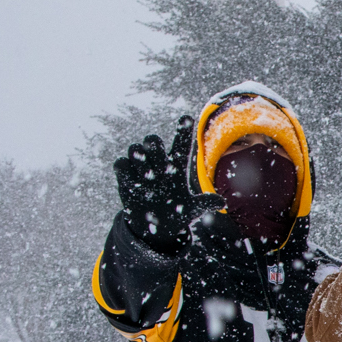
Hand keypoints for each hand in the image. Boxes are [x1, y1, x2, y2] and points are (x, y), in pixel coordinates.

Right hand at [114, 117, 196, 254]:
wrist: (154, 224)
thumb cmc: (176, 211)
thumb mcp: (191, 209)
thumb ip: (204, 203)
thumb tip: (220, 202)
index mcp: (176, 167)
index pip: (181, 146)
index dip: (183, 131)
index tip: (187, 117)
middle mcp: (158, 163)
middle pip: (152, 142)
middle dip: (153, 146)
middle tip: (156, 157)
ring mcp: (140, 168)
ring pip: (135, 149)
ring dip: (138, 157)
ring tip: (145, 174)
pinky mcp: (125, 176)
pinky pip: (121, 164)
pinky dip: (124, 170)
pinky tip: (131, 181)